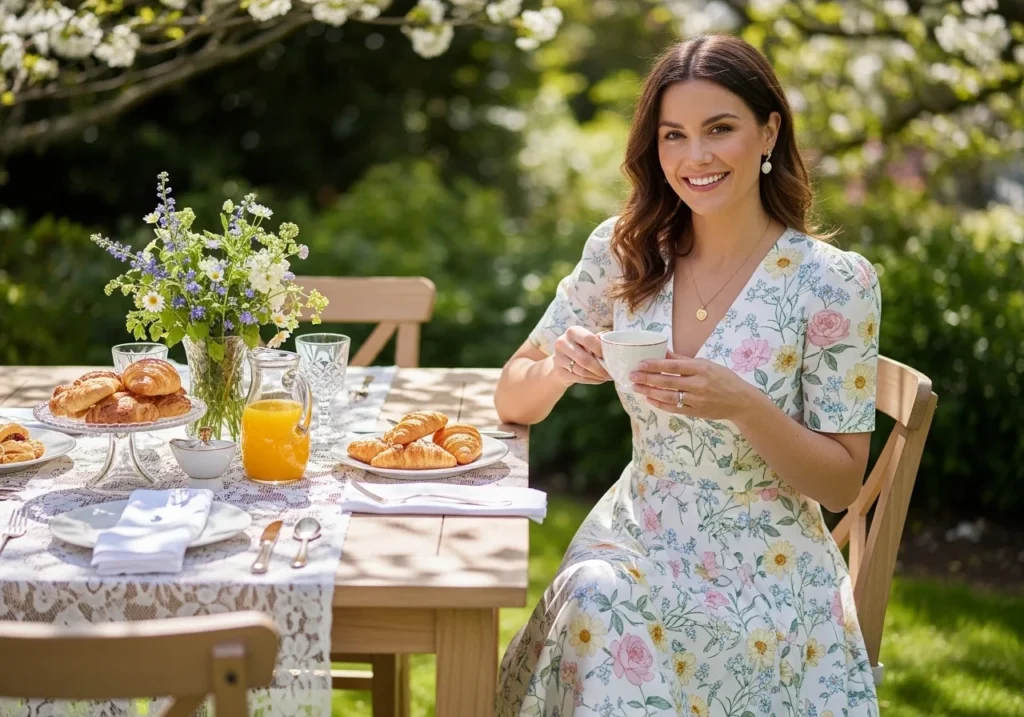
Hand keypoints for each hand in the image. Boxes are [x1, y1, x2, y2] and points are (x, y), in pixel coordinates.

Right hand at [551, 326, 611, 386]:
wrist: (560, 362)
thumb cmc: (579, 349)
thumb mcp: (587, 341)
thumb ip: (598, 341)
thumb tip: (612, 342)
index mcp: (573, 332)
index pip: (589, 340)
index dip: (601, 350)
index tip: (611, 357)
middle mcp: (563, 343)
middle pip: (585, 359)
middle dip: (600, 368)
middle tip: (611, 373)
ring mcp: (558, 358)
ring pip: (582, 371)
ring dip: (597, 376)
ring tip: (606, 377)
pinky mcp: (558, 372)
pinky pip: (579, 378)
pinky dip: (592, 380)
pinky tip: (598, 379)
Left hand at [629, 350, 757, 418]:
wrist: (741, 401)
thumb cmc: (723, 378)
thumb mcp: (706, 364)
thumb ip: (683, 360)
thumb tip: (663, 352)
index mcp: (700, 369)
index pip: (673, 366)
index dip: (655, 365)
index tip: (640, 363)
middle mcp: (698, 384)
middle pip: (667, 382)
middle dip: (647, 378)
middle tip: (631, 375)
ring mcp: (696, 400)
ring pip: (668, 396)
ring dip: (649, 392)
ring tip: (636, 387)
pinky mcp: (696, 412)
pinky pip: (674, 408)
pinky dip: (660, 404)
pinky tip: (649, 398)